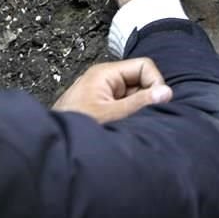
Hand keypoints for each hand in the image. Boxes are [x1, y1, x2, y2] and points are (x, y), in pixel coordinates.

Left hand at [52, 58, 172, 123]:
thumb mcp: (112, 115)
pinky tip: (124, 130)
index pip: (144, 66)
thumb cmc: (75, 128)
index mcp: (105, 74)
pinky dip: (129, 118)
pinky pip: (125, 107)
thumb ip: (140, 103)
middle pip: (141, 81)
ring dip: (138, 110)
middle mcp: (104, 80)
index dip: (155, 83)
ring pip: (134, 96)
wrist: (52, 150)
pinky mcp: (101, 108)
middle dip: (147, 99)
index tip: (158, 103)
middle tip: (145, 117)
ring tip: (130, 125)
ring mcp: (103, 94)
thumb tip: (166, 92)